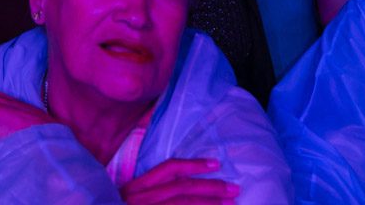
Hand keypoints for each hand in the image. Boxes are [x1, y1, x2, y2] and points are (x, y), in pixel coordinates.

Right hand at [122, 158, 238, 204]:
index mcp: (137, 187)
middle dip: (211, 187)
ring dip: (210, 204)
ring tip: (231, 203)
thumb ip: (152, 192)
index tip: (216, 163)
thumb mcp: (130, 199)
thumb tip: (183, 185)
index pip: (169, 169)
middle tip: (234, 189)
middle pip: (183, 188)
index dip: (194, 165)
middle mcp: (143, 198)